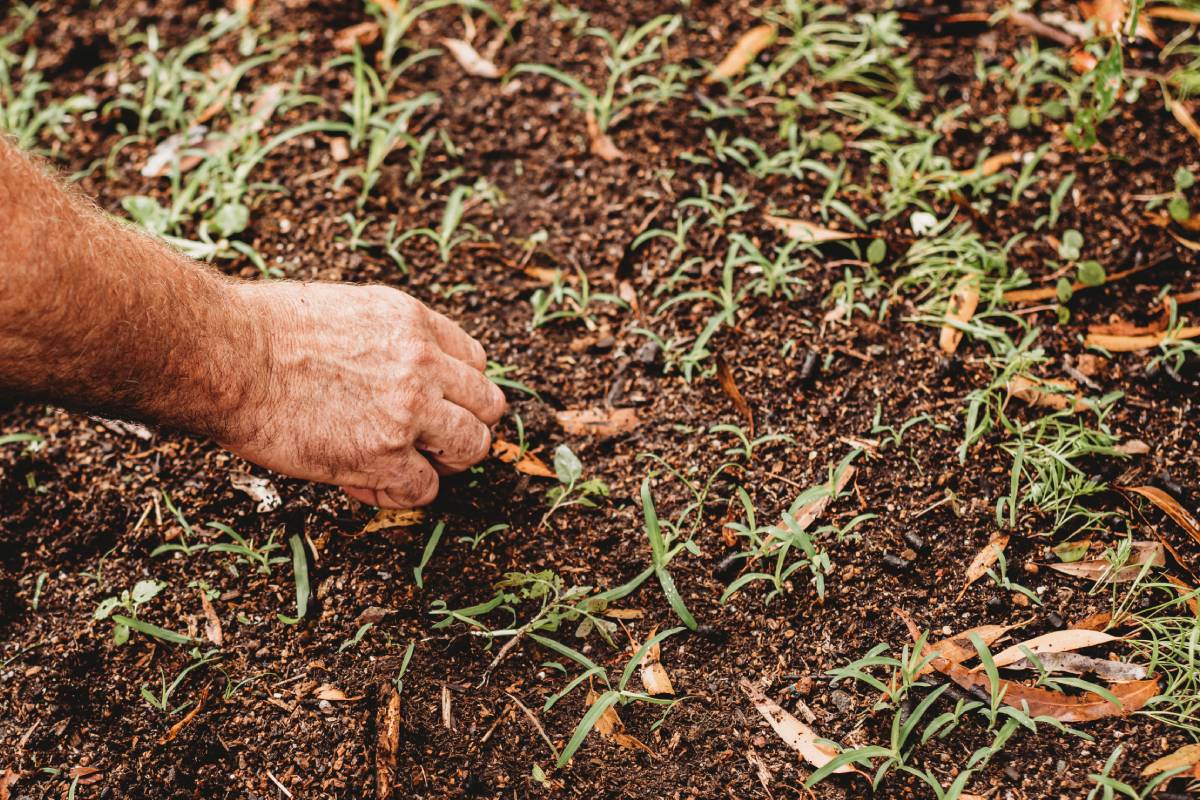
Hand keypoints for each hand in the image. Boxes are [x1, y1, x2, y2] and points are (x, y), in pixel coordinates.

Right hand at [222, 281, 504, 507]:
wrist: (225, 355)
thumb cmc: (262, 332)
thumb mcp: (346, 310)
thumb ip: (388, 340)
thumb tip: (399, 373)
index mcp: (413, 321)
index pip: (474, 362)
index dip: (455, 390)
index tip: (431, 405)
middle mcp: (423, 362)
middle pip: (487, 405)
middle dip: (462, 427)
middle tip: (427, 442)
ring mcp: (409, 410)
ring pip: (472, 447)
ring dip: (443, 462)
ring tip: (405, 465)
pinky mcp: (384, 455)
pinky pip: (424, 490)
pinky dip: (400, 494)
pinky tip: (366, 484)